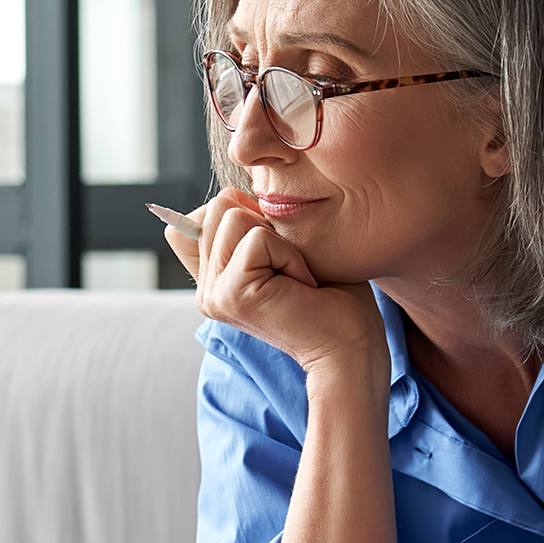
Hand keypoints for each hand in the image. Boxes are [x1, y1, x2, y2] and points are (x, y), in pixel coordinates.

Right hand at [162, 190, 385, 376]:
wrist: (350, 347)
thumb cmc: (330, 298)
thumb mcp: (283, 250)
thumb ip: (249, 226)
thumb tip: (234, 195)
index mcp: (213, 281)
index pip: (193, 219)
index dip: (238, 215)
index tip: (274, 254)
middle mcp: (206, 290)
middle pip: (217, 207)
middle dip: (264, 224)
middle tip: (290, 267)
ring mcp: (214, 294)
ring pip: (233, 215)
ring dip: (279, 240)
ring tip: (295, 277)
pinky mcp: (232, 294)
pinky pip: (258, 238)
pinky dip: (290, 254)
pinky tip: (301, 286)